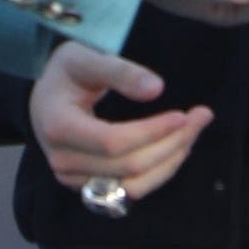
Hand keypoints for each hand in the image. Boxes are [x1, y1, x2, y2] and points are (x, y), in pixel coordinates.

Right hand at [33, 43, 214, 203]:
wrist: (47, 97)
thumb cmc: (66, 73)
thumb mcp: (85, 58)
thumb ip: (120, 71)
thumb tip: (157, 89)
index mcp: (57, 127)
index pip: (113, 142)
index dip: (152, 132)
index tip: (183, 114)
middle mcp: (62, 160)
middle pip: (129, 165)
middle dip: (172, 143)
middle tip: (201, 116)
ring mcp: (74, 179)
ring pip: (134, 185)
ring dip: (171, 160)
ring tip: (193, 132)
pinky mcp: (88, 188)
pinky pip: (131, 190)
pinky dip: (159, 171)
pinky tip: (175, 147)